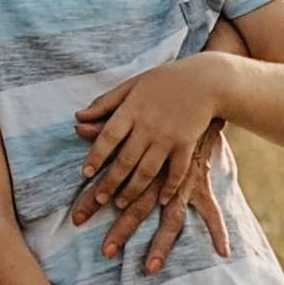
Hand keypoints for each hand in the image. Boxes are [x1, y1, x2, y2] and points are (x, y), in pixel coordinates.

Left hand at [69, 54, 227, 226]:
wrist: (206, 80)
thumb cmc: (164, 82)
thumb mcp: (132, 85)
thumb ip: (105, 103)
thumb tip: (77, 118)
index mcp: (132, 109)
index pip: (108, 136)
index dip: (95, 156)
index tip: (86, 173)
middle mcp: (149, 125)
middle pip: (126, 160)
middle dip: (110, 182)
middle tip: (99, 200)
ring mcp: (169, 137)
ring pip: (148, 170)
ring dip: (133, 190)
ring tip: (120, 204)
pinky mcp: (187, 144)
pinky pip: (177, 171)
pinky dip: (169, 187)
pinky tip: (160, 200)